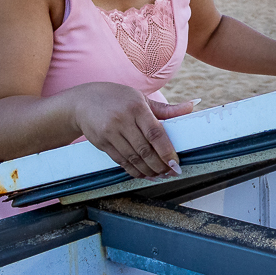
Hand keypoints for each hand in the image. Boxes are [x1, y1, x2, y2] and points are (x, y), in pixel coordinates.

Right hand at [72, 83, 193, 177]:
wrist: (84, 102)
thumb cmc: (118, 98)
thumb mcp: (141, 99)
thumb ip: (166, 109)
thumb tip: (192, 106)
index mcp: (136, 107)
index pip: (155, 133)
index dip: (166, 151)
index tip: (176, 163)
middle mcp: (122, 120)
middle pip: (144, 149)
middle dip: (160, 165)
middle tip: (172, 172)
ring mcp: (110, 132)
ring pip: (133, 158)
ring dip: (149, 170)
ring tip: (161, 175)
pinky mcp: (101, 143)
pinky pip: (121, 161)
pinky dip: (134, 171)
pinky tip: (145, 174)